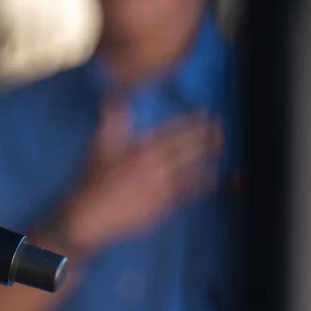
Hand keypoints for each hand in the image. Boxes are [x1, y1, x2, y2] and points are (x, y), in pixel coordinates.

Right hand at [52, 96, 222, 258]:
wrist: (90, 215)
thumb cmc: (93, 179)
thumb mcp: (100, 145)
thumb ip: (113, 119)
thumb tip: (115, 95)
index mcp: (143, 149)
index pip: (175, 131)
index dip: (193, 121)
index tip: (205, 113)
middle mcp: (158, 167)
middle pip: (190, 148)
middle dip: (207, 136)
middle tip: (220, 127)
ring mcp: (164, 188)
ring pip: (194, 170)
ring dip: (209, 158)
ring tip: (220, 149)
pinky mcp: (165, 206)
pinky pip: (189, 193)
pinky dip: (202, 184)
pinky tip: (211, 179)